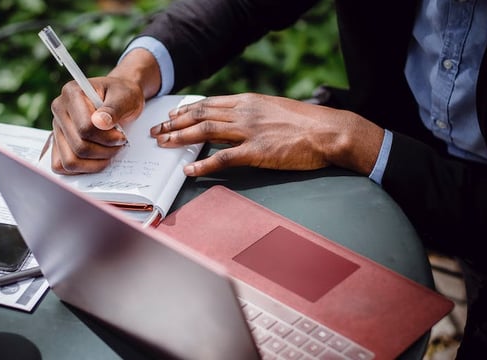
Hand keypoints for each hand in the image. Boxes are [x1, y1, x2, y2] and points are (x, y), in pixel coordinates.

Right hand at [49, 76, 144, 173]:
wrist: (119, 98)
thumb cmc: (122, 95)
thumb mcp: (125, 97)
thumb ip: (113, 109)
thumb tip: (100, 122)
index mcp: (72, 92)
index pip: (85, 127)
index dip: (107, 138)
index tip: (121, 136)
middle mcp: (59, 110)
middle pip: (79, 147)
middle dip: (105, 150)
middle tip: (119, 143)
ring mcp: (56, 128)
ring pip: (70, 161)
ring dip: (95, 163)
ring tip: (109, 151)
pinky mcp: (57, 142)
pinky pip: (61, 166)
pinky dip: (81, 168)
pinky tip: (97, 159)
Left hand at [149, 93, 384, 176]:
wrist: (329, 131)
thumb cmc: (307, 124)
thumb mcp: (275, 110)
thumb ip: (253, 115)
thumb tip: (234, 123)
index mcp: (249, 101)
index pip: (209, 103)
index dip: (186, 110)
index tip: (171, 115)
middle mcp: (245, 112)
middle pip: (201, 115)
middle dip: (174, 123)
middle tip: (157, 131)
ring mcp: (250, 131)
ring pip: (205, 131)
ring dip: (180, 137)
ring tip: (163, 144)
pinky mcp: (257, 152)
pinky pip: (223, 158)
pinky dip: (203, 163)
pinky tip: (189, 168)